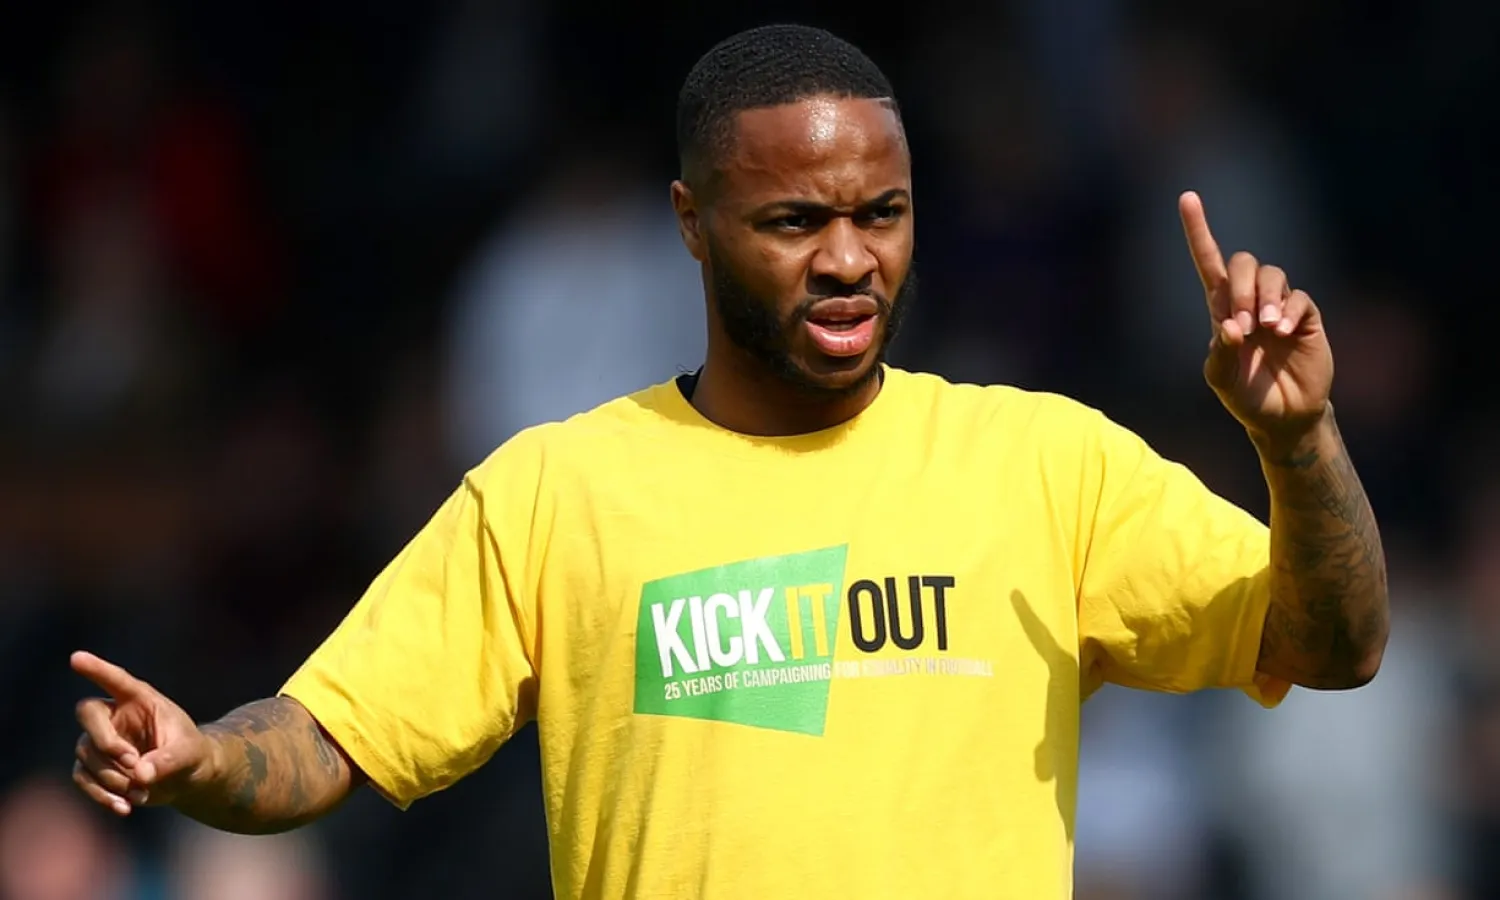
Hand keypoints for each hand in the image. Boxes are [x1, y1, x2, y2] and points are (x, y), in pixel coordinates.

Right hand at [71, 651, 216, 815]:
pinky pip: (83, 778)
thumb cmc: (191, 752)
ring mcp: (101, 740)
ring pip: (86, 752)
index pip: (115, 679)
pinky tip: (125, 808)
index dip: (96, 669)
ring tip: (143, 792)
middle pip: (87, 714)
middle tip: (132, 762)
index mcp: (140, 699)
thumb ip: (167, 760)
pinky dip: (101, 795)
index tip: (76, 658)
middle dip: (106, 741)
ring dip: (112, 777)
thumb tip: (140, 775)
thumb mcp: (188, 753)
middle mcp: (115, 715)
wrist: (187, 777)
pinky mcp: (95, 767)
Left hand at [1179, 191, 1333, 440]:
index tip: (1187, 197)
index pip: (1208, 262)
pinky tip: (1284, 332)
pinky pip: (1300, 298)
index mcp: (1221, 310)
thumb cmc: (1246, 396)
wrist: (1284, 418)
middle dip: (1241, 286)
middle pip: (1242, 263)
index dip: (1199, 230)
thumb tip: (1232, 326)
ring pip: (1272, 274)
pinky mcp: (1306, 317)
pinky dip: (1290, 311)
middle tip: (1244, 323)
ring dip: (1265, 297)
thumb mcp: (1222, 380)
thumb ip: (1220, 353)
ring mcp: (1279, 307)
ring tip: (1266, 328)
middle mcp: (1249, 301)